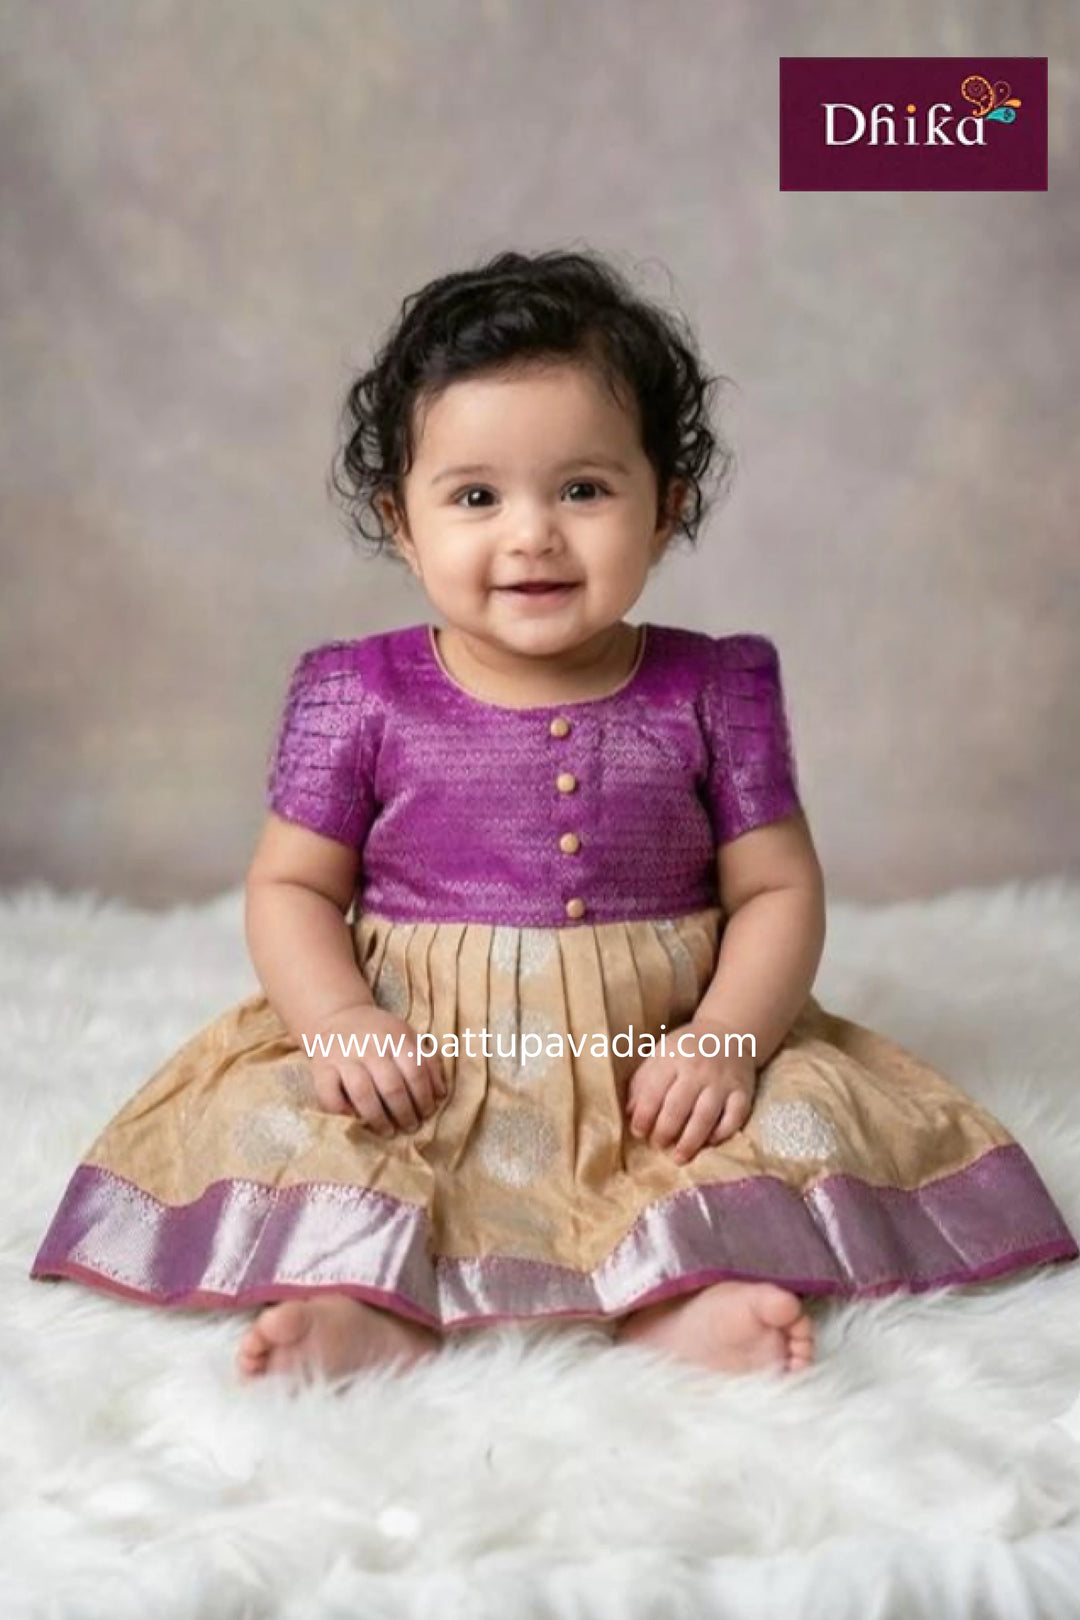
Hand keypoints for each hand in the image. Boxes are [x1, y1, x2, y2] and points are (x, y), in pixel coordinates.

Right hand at [306, 1002, 447, 1136]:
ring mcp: (343, 1056)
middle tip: (411, 1127)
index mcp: (395, 1036)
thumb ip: (427, 1061)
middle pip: (392, 1086)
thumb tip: (441, 1095)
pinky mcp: (321, 1068)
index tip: (427, 1113)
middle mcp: (369, 1045)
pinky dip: (342, 1112)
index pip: (416, 1071)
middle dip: (405, 1113)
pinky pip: (329, 1096)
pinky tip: (355, 1120)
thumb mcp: (407, 1037)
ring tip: (388, 1131)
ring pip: (362, 1092)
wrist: (339, 1016)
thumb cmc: (380, 1034)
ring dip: (378, 1118)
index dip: (424, 1097)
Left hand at [625, 1018, 757, 1163]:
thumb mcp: (660, 1055)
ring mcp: (722, 1081)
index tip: (638, 1132)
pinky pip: (734, 1118)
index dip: (643, 1116)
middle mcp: (698, 1069)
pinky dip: (722, 1133)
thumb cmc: (687, 1048)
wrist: (730, 1032)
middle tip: (658, 1146)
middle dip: (665, 1132)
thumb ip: (643, 1082)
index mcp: (672, 1057)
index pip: (654, 1092)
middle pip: (678, 1108)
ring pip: (705, 1116)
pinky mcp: (743, 1092)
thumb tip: (631, 1114)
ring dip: (690, 1141)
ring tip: (678, 1157)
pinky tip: (710, 1143)